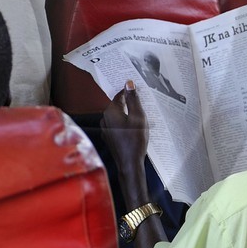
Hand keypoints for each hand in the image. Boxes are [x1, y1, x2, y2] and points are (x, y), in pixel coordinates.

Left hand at [101, 81, 151, 195]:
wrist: (129, 163)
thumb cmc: (135, 140)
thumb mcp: (138, 117)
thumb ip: (133, 99)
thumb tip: (129, 83)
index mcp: (110, 111)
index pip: (119, 95)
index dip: (129, 92)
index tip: (139, 90)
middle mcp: (104, 119)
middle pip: (118, 105)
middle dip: (129, 103)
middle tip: (142, 103)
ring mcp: (105, 129)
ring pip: (118, 116)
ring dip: (128, 114)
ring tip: (141, 117)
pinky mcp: (109, 137)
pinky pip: (117, 125)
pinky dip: (125, 123)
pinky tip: (135, 128)